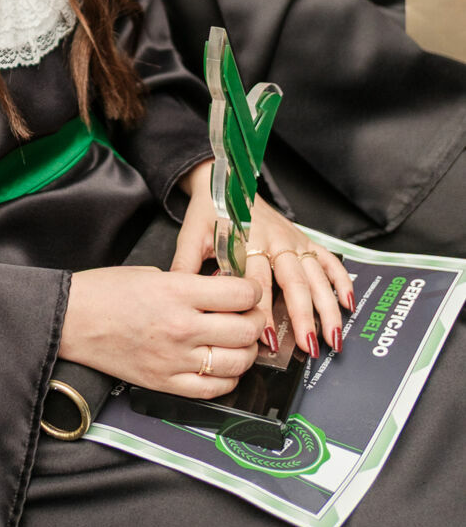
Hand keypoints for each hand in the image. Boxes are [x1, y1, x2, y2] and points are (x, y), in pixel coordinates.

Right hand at [59, 264, 262, 399]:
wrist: (71, 320)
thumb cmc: (106, 292)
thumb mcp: (153, 274)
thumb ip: (190, 285)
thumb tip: (223, 294)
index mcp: (177, 292)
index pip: (240, 294)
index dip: (252, 291)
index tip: (248, 290)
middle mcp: (181, 327)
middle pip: (245, 330)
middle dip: (255, 320)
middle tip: (249, 315)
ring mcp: (174, 360)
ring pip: (237, 363)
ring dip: (246, 352)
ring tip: (238, 342)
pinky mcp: (165, 384)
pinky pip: (213, 389)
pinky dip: (228, 379)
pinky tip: (223, 366)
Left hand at [172, 166, 352, 357]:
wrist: (224, 181)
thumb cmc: (208, 212)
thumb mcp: (191, 235)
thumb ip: (186, 265)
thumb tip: (177, 296)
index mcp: (247, 240)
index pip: (258, 282)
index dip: (264, 311)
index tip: (267, 338)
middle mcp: (275, 241)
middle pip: (294, 282)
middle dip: (305, 316)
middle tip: (309, 346)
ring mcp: (293, 240)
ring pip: (316, 276)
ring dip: (327, 306)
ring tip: (333, 336)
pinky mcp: (304, 238)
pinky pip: (327, 259)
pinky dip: (341, 280)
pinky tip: (349, 303)